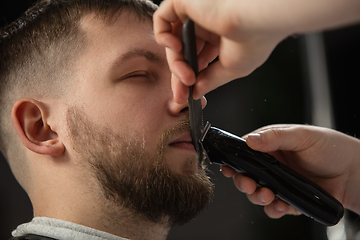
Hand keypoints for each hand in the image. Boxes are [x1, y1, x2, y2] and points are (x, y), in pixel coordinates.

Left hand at [153, 0, 284, 102]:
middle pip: (182, 53)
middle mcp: (206, 24)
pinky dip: (163, 37)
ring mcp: (194, 13)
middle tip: (181, 94)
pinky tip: (176, 48)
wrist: (258, 18)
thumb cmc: (255, 39)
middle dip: (179, 76)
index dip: (189, 79)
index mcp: (219, 37)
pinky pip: (162, 20)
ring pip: (173, 42)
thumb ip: (210, 80)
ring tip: (186, 77)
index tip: (186, 96)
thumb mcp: (231, 68)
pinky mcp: (184, 2)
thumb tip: (196, 92)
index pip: (196, 59)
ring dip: (175, 63)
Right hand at [222, 124, 359, 217]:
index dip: (234, 162)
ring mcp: (280, 183)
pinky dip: (274, 209)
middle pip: (247, 176)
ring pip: (258, 193)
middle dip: (244, 183)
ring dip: (258, 197)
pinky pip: (275, 207)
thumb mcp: (302, 135)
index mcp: (270, 146)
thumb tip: (250, 140)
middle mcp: (272, 165)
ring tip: (267, 196)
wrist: (354, 173)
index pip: (244, 153)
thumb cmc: (331, 147)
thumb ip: (275, 137)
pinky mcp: (289, 199)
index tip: (229, 169)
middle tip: (249, 186)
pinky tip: (281, 206)